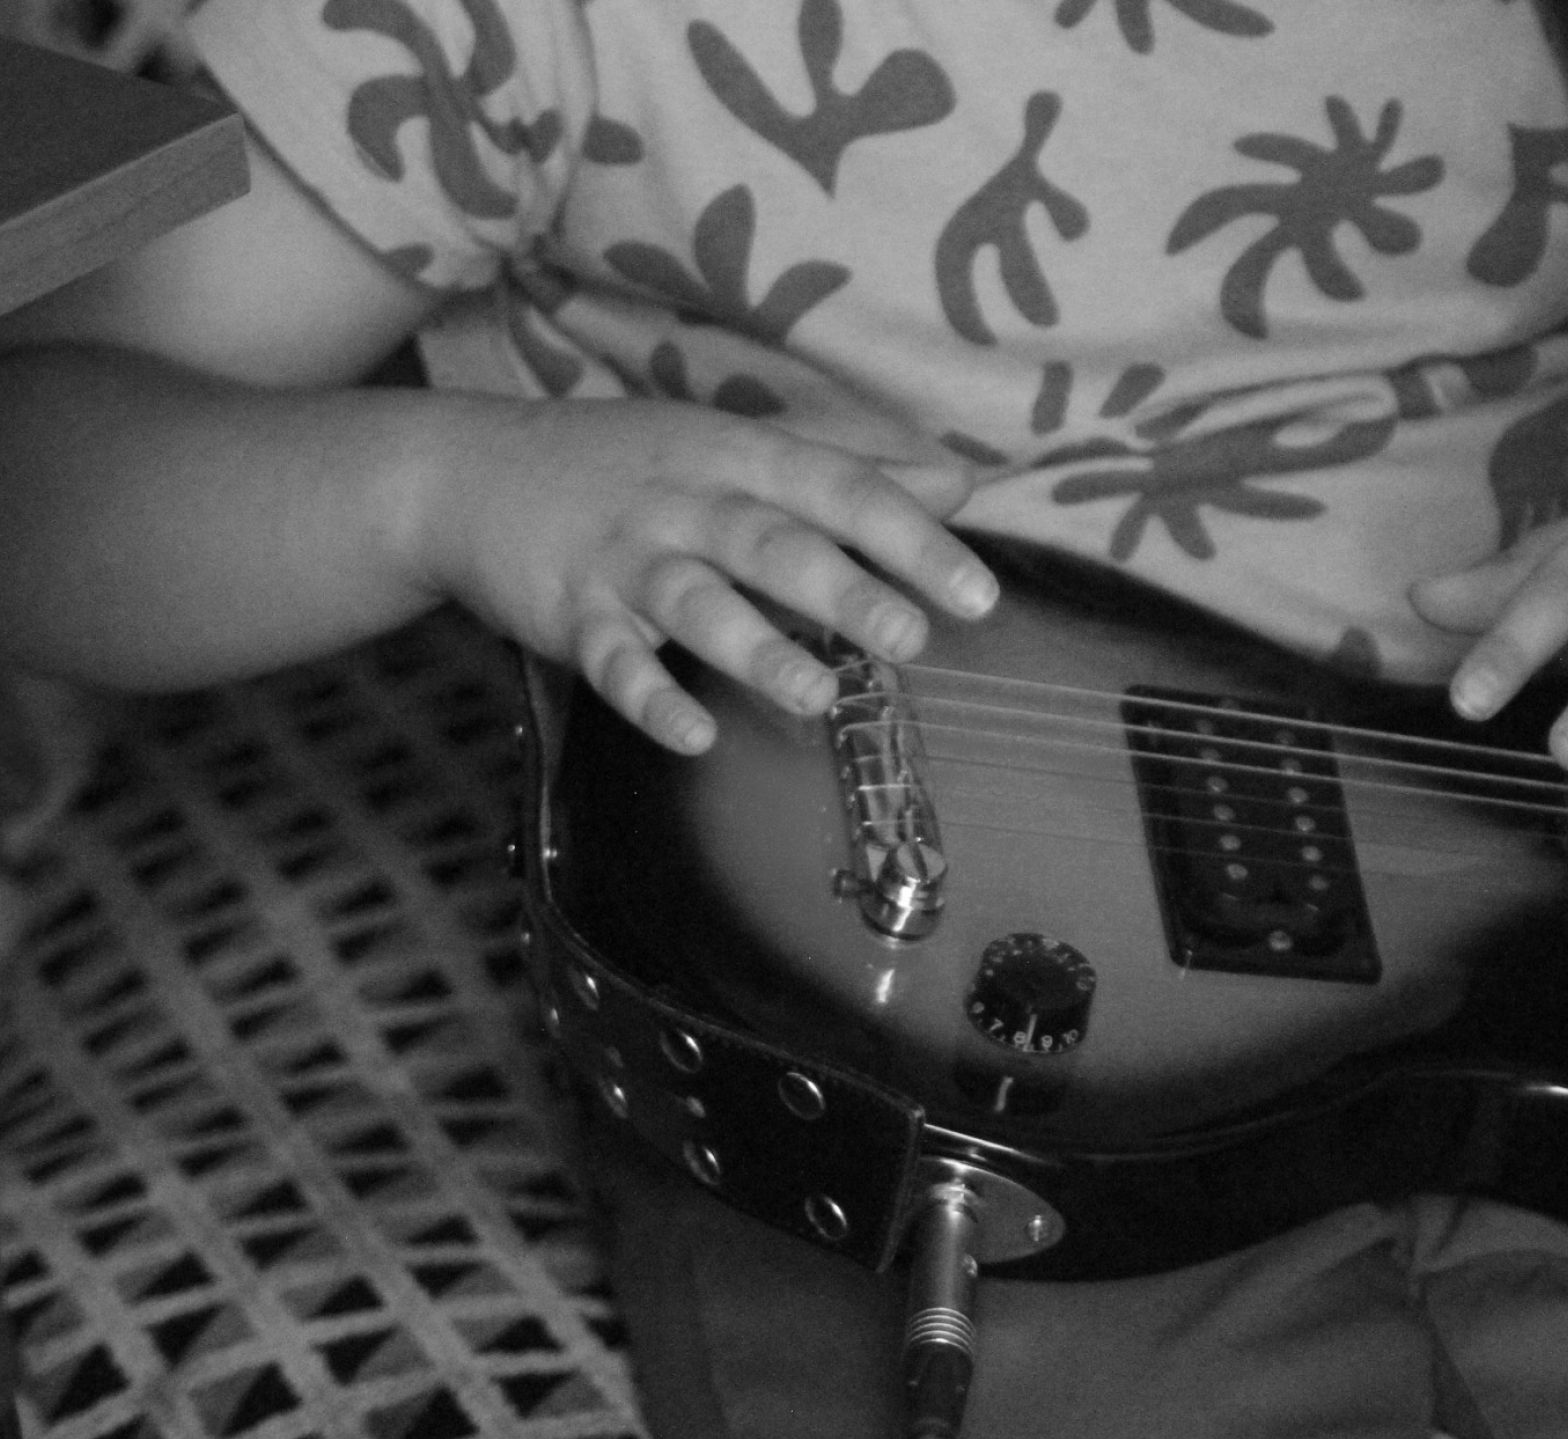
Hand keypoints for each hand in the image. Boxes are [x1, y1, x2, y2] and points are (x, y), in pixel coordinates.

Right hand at [414, 391, 998, 752]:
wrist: (463, 472)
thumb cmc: (628, 465)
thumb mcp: (735, 446)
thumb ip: (848, 467)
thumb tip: (958, 483)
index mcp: (738, 457)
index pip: (840, 490)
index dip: (911, 539)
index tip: (977, 594)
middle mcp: (686, 502)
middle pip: (773, 544)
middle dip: (844, 590)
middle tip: (911, 638)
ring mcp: (624, 559)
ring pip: (697, 604)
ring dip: (756, 650)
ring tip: (816, 696)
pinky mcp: (569, 613)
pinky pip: (613, 661)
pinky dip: (650, 698)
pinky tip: (693, 735)